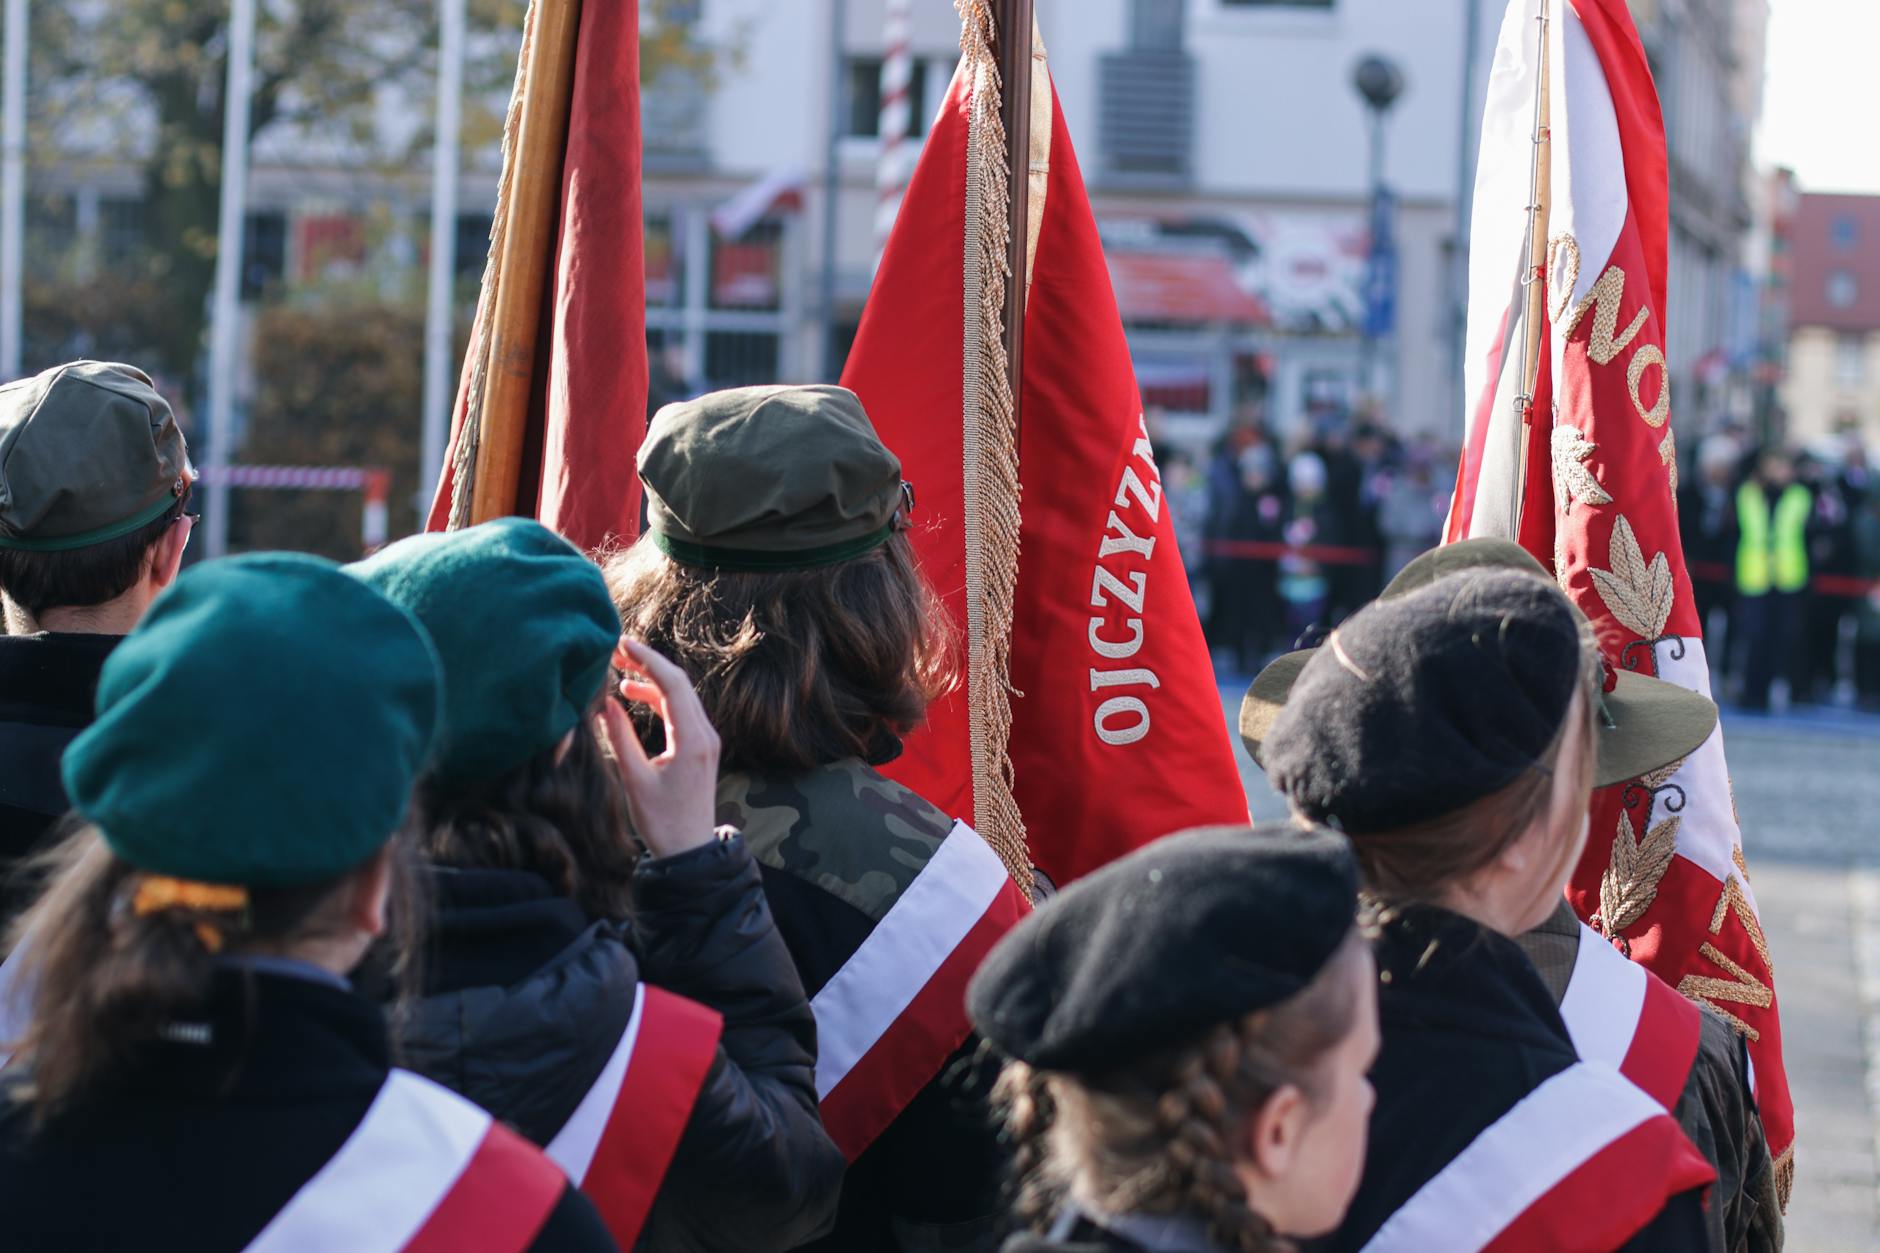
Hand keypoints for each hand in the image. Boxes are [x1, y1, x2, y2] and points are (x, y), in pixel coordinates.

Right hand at [597, 638, 721, 857]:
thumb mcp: (634, 779)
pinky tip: (633, 696)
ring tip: (620, 671)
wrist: (689, 850)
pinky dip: (659, 699)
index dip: (647, 660)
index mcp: (693, 740)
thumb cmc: (661, 821)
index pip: (673, 685)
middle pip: (679, 684)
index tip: (622, 643)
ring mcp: (706, 739)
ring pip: (680, 696)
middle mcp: (705, 734)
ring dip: (652, 681)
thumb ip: (620, 739)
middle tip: (618, 649)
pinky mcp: (700, 746)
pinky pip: (681, 712)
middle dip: (649, 663)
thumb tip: (604, 704)